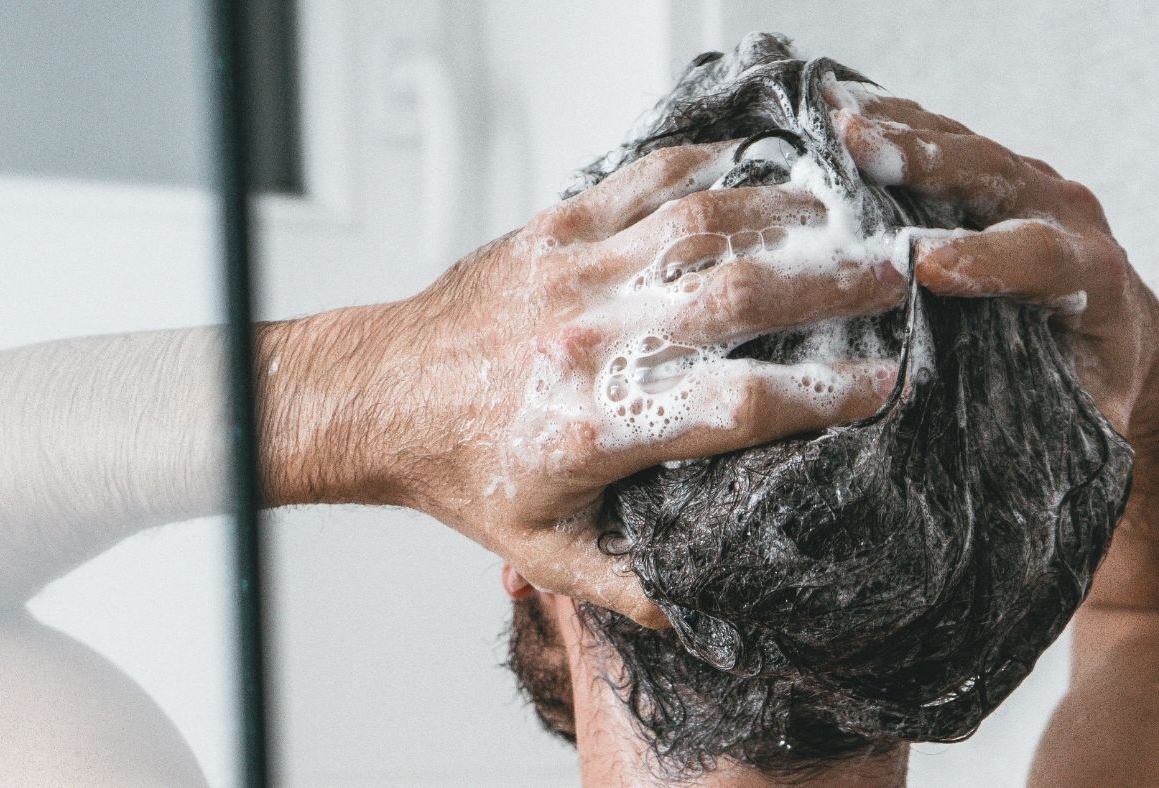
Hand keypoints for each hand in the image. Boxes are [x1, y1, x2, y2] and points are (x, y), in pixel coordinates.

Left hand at [354, 142, 903, 625]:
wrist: (384, 396)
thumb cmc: (466, 470)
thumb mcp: (547, 551)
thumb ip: (635, 585)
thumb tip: (718, 614)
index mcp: (596, 427)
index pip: (738, 405)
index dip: (823, 395)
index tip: (884, 385)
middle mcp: (589, 343)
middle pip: (737, 300)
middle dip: (832, 287)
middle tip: (897, 278)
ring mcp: (571, 276)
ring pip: (699, 228)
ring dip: (783, 217)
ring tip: (844, 220)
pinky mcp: (552, 232)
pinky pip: (642, 182)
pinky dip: (705, 167)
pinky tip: (754, 168)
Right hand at [826, 83, 1158, 449]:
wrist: (1114, 332)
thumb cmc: (1084, 380)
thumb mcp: (1077, 413)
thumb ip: (1043, 418)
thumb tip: (981, 458)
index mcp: (1087, 275)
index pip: (1039, 256)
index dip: (986, 258)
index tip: (927, 266)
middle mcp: (1058, 212)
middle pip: (994, 174)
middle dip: (926, 162)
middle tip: (861, 149)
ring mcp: (1022, 181)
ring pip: (961, 145)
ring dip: (896, 131)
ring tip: (830, 120)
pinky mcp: (986, 170)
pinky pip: (938, 136)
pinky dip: (889, 122)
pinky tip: (833, 113)